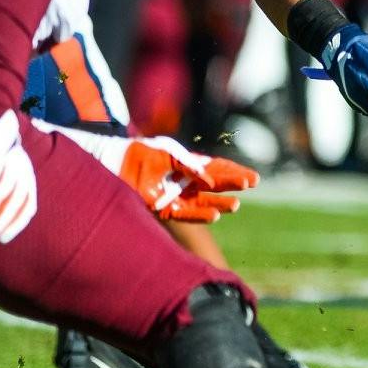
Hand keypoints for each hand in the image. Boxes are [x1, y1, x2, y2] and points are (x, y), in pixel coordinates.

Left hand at [0, 83, 36, 244]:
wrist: (8, 135)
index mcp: (1, 146)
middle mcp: (18, 160)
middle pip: (8, 186)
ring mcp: (26, 174)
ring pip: (20, 200)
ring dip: (4, 221)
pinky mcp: (29, 186)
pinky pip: (29, 207)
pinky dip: (19, 222)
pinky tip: (4, 236)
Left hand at [117, 136, 258, 222]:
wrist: (115, 164)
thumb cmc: (141, 153)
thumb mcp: (167, 152)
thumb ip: (186, 163)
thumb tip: (206, 178)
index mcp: (189, 165)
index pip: (218, 169)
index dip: (235, 173)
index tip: (252, 177)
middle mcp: (186, 182)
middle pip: (215, 185)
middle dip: (233, 184)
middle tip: (252, 183)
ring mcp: (176, 196)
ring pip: (203, 202)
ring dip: (220, 204)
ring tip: (236, 204)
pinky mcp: (163, 209)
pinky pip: (185, 214)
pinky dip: (199, 215)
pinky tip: (214, 215)